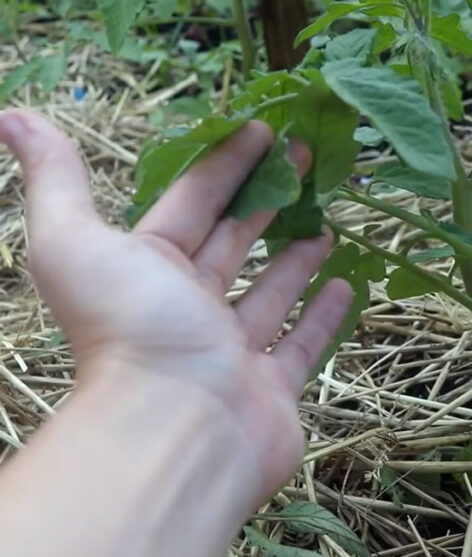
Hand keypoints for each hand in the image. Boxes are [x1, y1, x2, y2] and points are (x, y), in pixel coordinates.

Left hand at [0, 109, 351, 498]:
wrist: (175, 432)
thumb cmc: (131, 330)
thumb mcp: (75, 241)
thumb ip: (55, 179)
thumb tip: (12, 116)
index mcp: (147, 270)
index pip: (193, 202)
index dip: (226, 164)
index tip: (264, 130)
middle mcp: (187, 309)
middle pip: (233, 242)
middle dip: (267, 199)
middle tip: (306, 160)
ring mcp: (231, 352)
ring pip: (268, 293)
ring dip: (294, 257)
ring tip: (324, 222)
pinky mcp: (271, 390)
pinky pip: (301, 346)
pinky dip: (322, 317)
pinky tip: (345, 285)